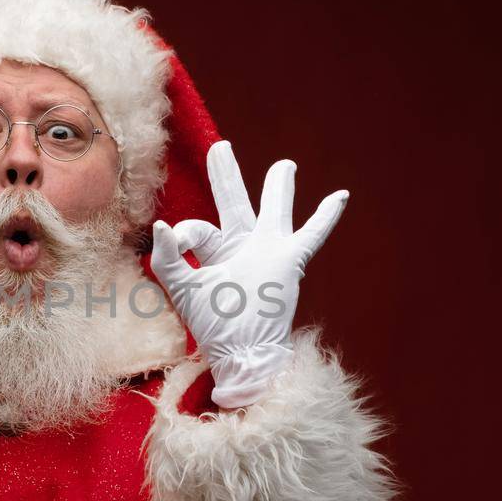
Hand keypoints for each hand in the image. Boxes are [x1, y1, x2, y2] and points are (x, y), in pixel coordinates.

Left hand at [150, 141, 347, 407]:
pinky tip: (340, 195)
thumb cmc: (213, 327)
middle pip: (232, 203)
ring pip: (273, 210)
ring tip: (285, 165)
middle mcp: (241, 247)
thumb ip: (167, 259)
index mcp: (214, 253)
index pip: (196, 228)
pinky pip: (311, 233)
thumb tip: (161, 225)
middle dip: (225, 176)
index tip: (175, 244)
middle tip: (221, 148)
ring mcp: (268, 251)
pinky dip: (326, 216)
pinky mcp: (289, 260)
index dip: (181, 234)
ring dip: (278, 187)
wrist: (244, 353)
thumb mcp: (182, 290)